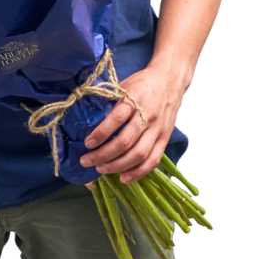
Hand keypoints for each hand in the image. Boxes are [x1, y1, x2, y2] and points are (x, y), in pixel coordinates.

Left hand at [78, 65, 187, 183]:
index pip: (116, 118)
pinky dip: (138, 172)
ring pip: (139, 154)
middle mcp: (148, 115)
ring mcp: (158, 129)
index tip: (87, 143)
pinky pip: (153, 160)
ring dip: (117, 166)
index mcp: (135, 98)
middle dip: (103, 155)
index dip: (101, 133)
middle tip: (86, 160)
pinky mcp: (165, 138)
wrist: (170, 80)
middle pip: (126, 141)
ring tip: (100, 169)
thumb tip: (86, 117)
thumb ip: (110, 101)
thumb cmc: (142, 83)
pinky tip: (123, 178)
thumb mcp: (124, 85)